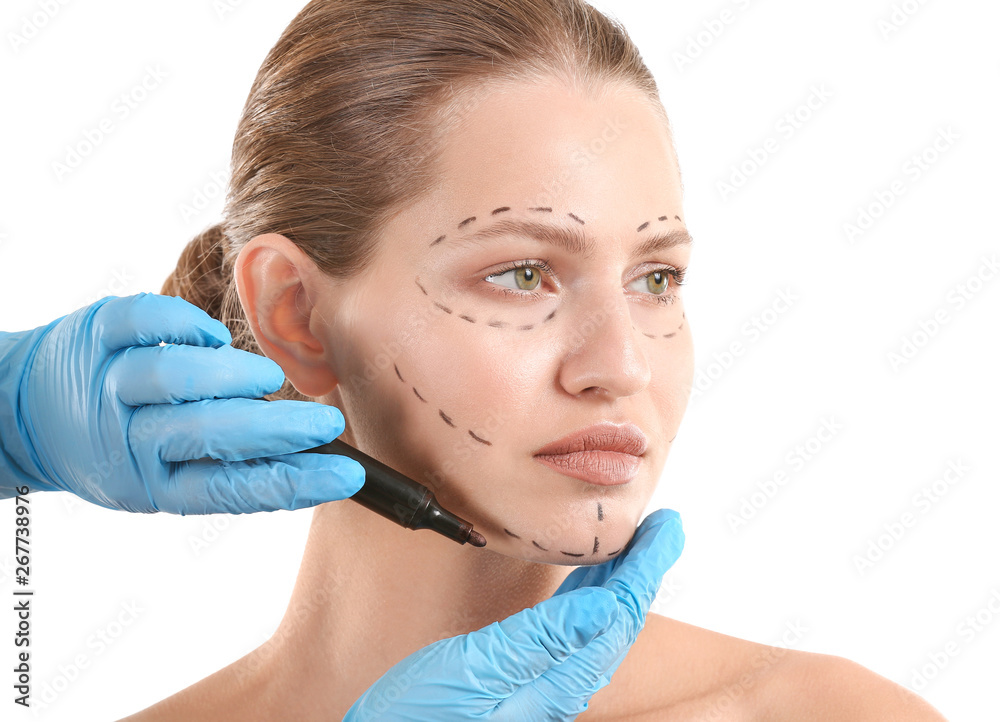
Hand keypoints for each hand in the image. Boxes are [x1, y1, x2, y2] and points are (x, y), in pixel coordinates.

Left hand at [0, 293, 364, 512]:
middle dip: (276, 431)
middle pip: (209, 435)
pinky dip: (184, 325)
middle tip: (326, 425)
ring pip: (171, 378)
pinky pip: (143, 320)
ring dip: (230, 378)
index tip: (346, 475)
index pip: (234, 489)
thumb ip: (234, 468)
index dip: (293, 484)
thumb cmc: (122, 444)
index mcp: (155, 483)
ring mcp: (110, 384)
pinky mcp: (97, 334)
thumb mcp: (170, 477)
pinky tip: (213, 339)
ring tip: (267, 380)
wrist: (28, 412)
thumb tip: (314, 461)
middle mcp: (130, 438)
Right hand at [344, 508, 683, 719]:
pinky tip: (584, 583)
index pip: (619, 613)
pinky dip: (586, 595)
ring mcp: (544, 682)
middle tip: (663, 527)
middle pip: (617, 616)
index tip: (667, 528)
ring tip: (632, 543)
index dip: (647, 567)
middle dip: (643, 568)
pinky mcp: (523, 678)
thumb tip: (605, 606)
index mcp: (559, 679)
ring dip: (618, 577)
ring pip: (597, 621)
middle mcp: (560, 683)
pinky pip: (571, 629)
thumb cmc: (425, 717)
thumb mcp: (480, 669)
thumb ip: (541, 639)